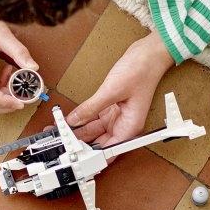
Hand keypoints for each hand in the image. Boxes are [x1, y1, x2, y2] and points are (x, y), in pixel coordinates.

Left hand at [67, 31, 173, 145]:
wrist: (148, 54)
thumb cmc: (141, 71)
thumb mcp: (111, 90)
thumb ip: (91, 107)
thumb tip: (75, 120)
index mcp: (130, 126)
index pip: (110, 150)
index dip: (92, 155)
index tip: (75, 154)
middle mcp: (124, 124)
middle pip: (99, 141)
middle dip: (80, 143)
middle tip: (61, 143)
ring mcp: (117, 115)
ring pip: (94, 130)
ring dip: (78, 131)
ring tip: (60, 133)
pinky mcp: (111, 106)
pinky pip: (94, 117)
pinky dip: (82, 118)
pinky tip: (69, 121)